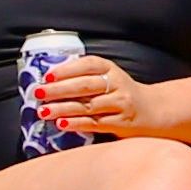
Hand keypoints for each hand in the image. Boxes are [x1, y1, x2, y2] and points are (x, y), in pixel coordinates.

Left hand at [33, 54, 157, 138]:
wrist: (152, 110)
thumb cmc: (120, 93)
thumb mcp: (109, 77)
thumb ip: (86, 76)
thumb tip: (50, 81)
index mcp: (110, 69)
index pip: (87, 65)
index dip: (66, 69)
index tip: (47, 76)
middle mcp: (117, 84)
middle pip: (84, 85)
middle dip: (58, 89)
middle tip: (38, 93)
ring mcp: (120, 104)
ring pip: (87, 105)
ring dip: (62, 108)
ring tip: (43, 111)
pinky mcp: (120, 123)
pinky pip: (94, 123)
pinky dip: (76, 123)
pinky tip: (61, 123)